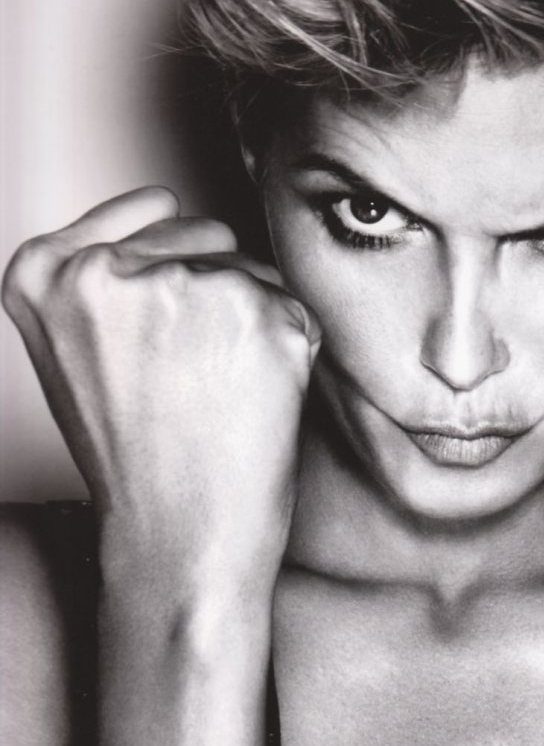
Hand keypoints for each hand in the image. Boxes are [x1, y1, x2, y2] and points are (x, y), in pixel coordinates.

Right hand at [2, 187, 319, 589]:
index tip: (169, 331)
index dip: (172, 273)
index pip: (144, 216)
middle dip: (216, 300)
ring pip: (256, 275)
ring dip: (256, 328)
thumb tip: (165, 204)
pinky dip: (293, 354)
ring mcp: (183, 287)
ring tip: (220, 398)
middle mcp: (105, 270)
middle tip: (191, 384)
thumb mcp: (79, 353)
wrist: (179, 542)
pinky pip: (297, 310)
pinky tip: (255, 405)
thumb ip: (103, 280)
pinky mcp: (256, 315)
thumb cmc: (137, 462)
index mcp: (43, 274)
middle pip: (205, 239)